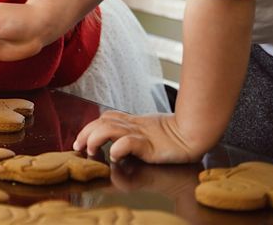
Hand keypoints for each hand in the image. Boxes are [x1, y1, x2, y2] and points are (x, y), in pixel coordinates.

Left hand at [73, 111, 206, 163]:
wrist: (194, 133)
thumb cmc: (175, 135)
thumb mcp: (150, 131)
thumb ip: (135, 133)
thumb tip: (118, 143)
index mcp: (133, 122)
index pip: (106, 117)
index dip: (91, 126)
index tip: (81, 139)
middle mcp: (133, 125)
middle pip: (101, 121)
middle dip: (85, 132)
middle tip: (78, 146)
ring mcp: (140, 134)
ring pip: (108, 128)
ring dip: (95, 139)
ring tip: (91, 151)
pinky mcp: (148, 144)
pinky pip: (127, 142)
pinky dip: (117, 148)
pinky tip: (115, 156)